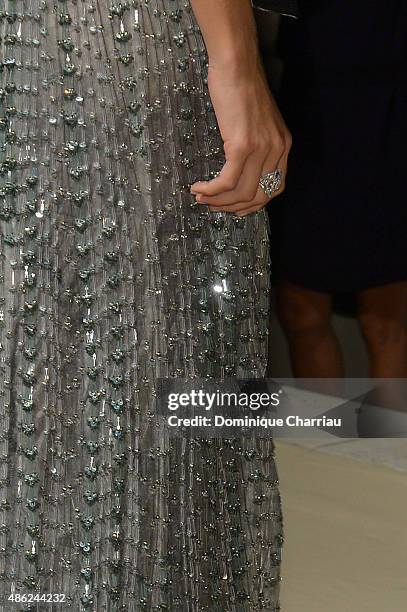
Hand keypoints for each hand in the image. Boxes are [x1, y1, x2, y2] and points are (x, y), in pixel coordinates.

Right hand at [191, 60, 291, 215]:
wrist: (236, 65)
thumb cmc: (240, 88)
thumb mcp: (257, 122)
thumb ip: (256, 145)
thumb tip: (238, 168)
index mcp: (283, 146)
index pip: (275, 189)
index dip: (253, 204)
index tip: (234, 207)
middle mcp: (276, 150)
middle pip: (257, 196)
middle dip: (233, 207)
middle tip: (213, 206)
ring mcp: (261, 149)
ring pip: (241, 192)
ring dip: (219, 201)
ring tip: (202, 198)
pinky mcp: (242, 145)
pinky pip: (227, 180)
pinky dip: (211, 190)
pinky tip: (199, 188)